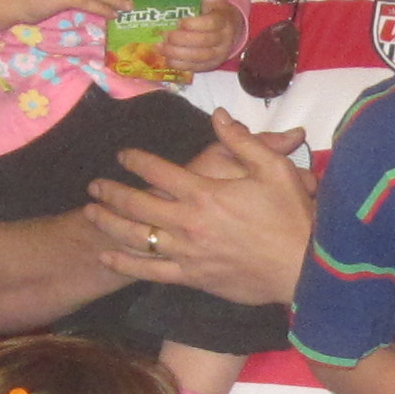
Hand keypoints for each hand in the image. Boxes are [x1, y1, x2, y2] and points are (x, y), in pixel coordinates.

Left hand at [87, 112, 317, 305]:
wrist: (303, 270)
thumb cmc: (292, 217)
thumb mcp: (274, 169)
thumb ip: (243, 141)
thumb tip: (219, 115)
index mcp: (204, 192)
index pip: (158, 170)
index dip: (136, 160)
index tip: (122, 155)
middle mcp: (187, 222)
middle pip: (137, 204)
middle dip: (111, 191)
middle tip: (95, 185)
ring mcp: (186, 252)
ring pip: (136, 236)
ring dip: (108, 223)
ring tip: (91, 213)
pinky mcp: (192, 278)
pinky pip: (150, 271)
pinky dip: (125, 264)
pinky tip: (107, 257)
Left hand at [154, 6, 241, 76]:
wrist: (232, 26)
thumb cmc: (214, 8)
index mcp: (224, 18)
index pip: (212, 23)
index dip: (195, 24)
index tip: (179, 21)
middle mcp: (225, 38)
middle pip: (204, 42)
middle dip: (181, 40)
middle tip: (164, 35)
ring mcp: (220, 53)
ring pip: (199, 57)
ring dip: (177, 53)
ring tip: (160, 47)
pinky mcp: (212, 65)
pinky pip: (196, 68)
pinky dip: (180, 65)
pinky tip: (167, 58)